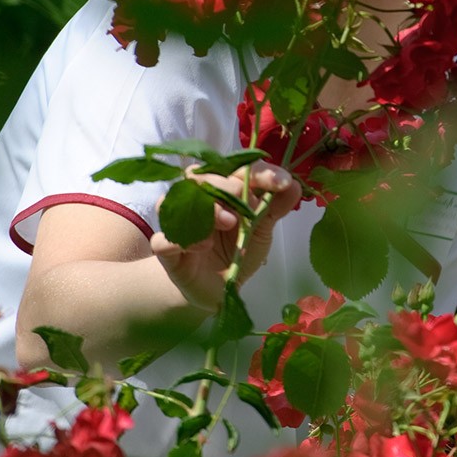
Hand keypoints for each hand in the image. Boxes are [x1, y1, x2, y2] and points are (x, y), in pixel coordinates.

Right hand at [150, 161, 302, 312]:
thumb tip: (295, 184)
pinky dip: (180, 240)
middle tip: (246, 202)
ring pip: (175, 199)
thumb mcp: (262, 229)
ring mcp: (179, 223)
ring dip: (205, 208)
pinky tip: (203, 246)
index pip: (235, 168)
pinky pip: (161, 240)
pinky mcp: (167, 251)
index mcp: (223, 190)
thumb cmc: (239, 251)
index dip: (259, 171)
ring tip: (229, 222)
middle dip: (227, 185)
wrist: (219, 288)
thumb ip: (274, 207)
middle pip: (201, 176)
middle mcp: (197, 200)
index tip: (282, 182)